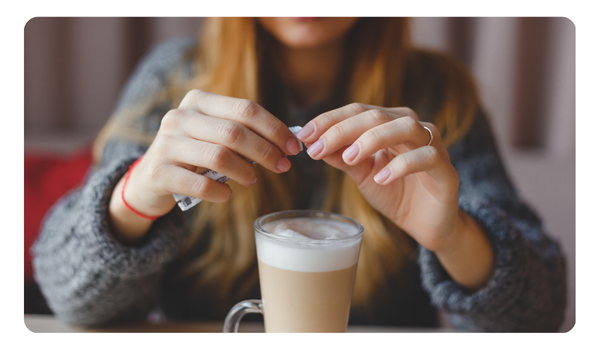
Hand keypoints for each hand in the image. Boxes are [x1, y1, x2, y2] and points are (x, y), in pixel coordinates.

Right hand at [109, 90, 301, 239]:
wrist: (149, 180)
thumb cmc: (194, 156)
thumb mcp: (215, 137)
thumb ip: (244, 134)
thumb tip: (288, 144)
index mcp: (198, 101)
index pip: (245, 109)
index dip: (274, 129)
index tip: (293, 147)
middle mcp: (179, 117)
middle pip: (234, 132)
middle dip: (266, 151)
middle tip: (283, 167)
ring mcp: (166, 144)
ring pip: (218, 156)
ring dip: (245, 171)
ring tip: (253, 180)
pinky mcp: (158, 172)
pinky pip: (199, 185)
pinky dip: (220, 192)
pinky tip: (227, 195)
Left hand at [296, 103, 459, 251]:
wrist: (425, 224)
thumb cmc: (394, 192)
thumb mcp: (362, 174)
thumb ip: (342, 157)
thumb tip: (312, 143)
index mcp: (390, 123)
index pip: (358, 111)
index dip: (329, 120)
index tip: (303, 134)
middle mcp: (413, 127)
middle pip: (376, 116)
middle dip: (342, 130)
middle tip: (317, 147)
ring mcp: (433, 146)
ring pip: (405, 128)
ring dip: (372, 140)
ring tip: (349, 158)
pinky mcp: (446, 170)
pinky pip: (426, 157)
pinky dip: (402, 165)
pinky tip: (381, 178)